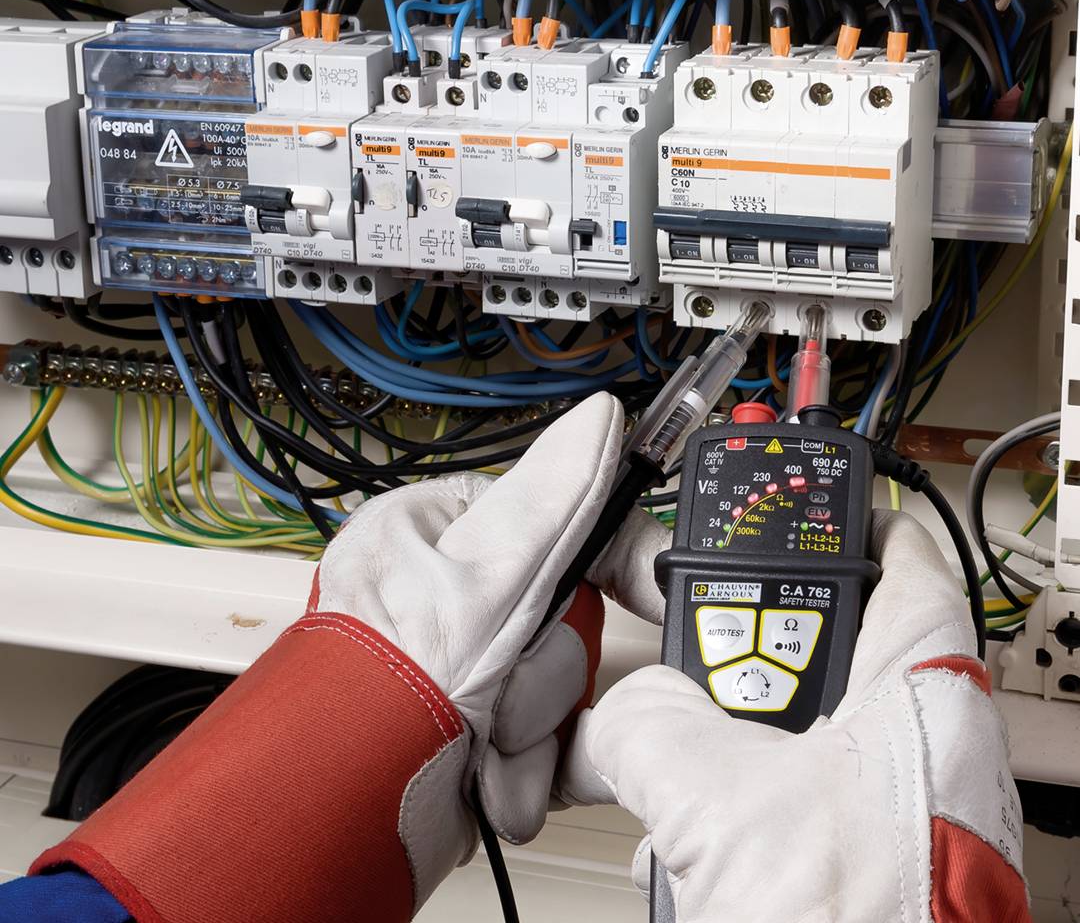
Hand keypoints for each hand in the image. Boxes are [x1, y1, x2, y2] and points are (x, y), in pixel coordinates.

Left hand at [310, 390, 662, 853]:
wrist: (340, 824)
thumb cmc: (374, 691)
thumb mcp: (479, 583)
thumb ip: (551, 501)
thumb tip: (599, 420)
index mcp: (444, 533)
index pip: (564, 515)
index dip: (616, 557)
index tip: (654, 588)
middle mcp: (458, 593)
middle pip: (572, 609)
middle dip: (549, 671)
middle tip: (505, 686)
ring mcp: (474, 662)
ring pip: (569, 677)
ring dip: (541, 727)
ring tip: (488, 745)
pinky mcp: (488, 724)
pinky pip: (558, 731)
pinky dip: (540, 766)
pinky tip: (501, 779)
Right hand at [560, 510, 1029, 922]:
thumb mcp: (722, 804)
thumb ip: (652, 727)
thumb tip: (618, 716)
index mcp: (919, 693)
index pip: (906, 556)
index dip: (853, 515)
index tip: (805, 502)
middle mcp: (917, 742)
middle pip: (817, 648)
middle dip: (738, 664)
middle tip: (693, 669)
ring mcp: (886, 805)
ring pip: (783, 737)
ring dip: (717, 762)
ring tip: (680, 798)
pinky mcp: (855, 858)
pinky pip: (777, 805)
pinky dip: (730, 820)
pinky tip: (697, 859)